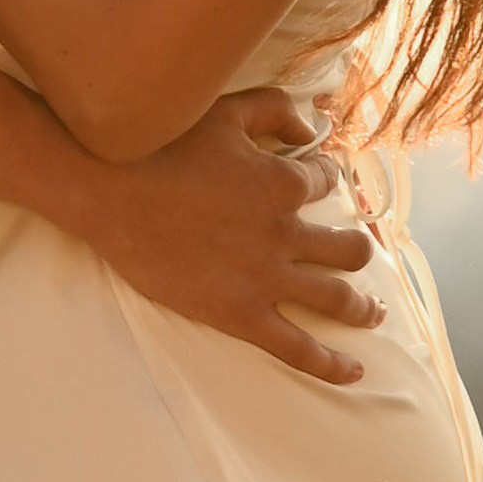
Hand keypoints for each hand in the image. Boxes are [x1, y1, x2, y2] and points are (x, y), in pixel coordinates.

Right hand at [83, 89, 385, 383]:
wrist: (109, 192)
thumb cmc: (163, 146)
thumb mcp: (226, 111)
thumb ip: (276, 111)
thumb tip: (311, 129)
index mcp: (284, 184)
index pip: (326, 182)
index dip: (326, 178)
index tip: (318, 181)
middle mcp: (286, 233)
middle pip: (350, 249)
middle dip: (362, 250)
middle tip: (363, 254)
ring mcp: (265, 278)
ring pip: (337, 298)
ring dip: (363, 307)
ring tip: (374, 313)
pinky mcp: (240, 314)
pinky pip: (298, 347)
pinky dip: (331, 364)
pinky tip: (354, 370)